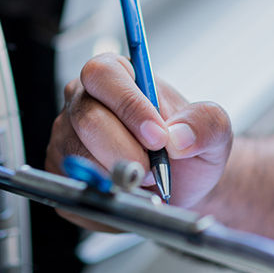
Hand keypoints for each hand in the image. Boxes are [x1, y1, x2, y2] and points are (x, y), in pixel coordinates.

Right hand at [46, 53, 231, 225]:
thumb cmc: (188, 146)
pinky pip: (75, 188)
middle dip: (125, 151)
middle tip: (153, 169)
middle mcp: (83, 101)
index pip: (103, 74)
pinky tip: (128, 194)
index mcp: (116, 75)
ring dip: (117, 177)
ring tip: (144, 180)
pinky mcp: (60, 171)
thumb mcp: (213, 129)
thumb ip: (205, 123)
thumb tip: (179, 136)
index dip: (128, 105)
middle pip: (87, 119)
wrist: (180, 183)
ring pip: (78, 158)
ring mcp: (65, 136)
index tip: (158, 137)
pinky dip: (108, 198)